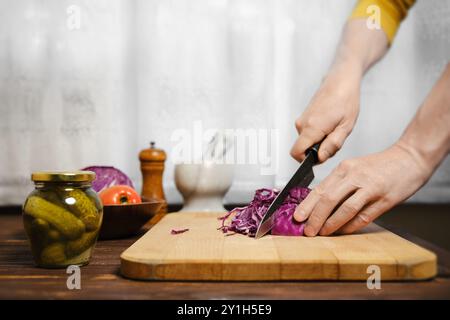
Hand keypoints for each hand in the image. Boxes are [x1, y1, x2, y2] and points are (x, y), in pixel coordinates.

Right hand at [290, 70, 360, 162]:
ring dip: (320, 141)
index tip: (322, 156)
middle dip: (318, 150)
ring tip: (335, 128)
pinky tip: (330, 124)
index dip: (307, 160)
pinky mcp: (304, 117)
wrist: (340, 81)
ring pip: (306, 141)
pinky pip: (308, 133)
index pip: (296, 153)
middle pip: (303, 149)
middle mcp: (302, 124)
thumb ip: (332, 145)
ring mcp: (301, 120)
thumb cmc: (346, 100)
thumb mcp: (346, 127)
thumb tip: (320, 158)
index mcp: (312, 128)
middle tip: (335, 138)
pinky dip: (318, 134)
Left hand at [293, 142, 431, 235]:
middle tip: (307, 230)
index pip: (320, 188)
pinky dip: (351, 226)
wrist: (410, 157)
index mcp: (345, 168)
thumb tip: (319, 204)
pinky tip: (342, 231)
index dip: (307, 205)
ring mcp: (370, 188)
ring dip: (331, 224)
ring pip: (345, 209)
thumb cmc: (381, 165)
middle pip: (329, 199)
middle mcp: (355, 176)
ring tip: (322, 233)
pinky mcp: (385, 200)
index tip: (297, 217)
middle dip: (315, 217)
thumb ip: (339, 183)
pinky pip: (364, 216)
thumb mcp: (355, 168)